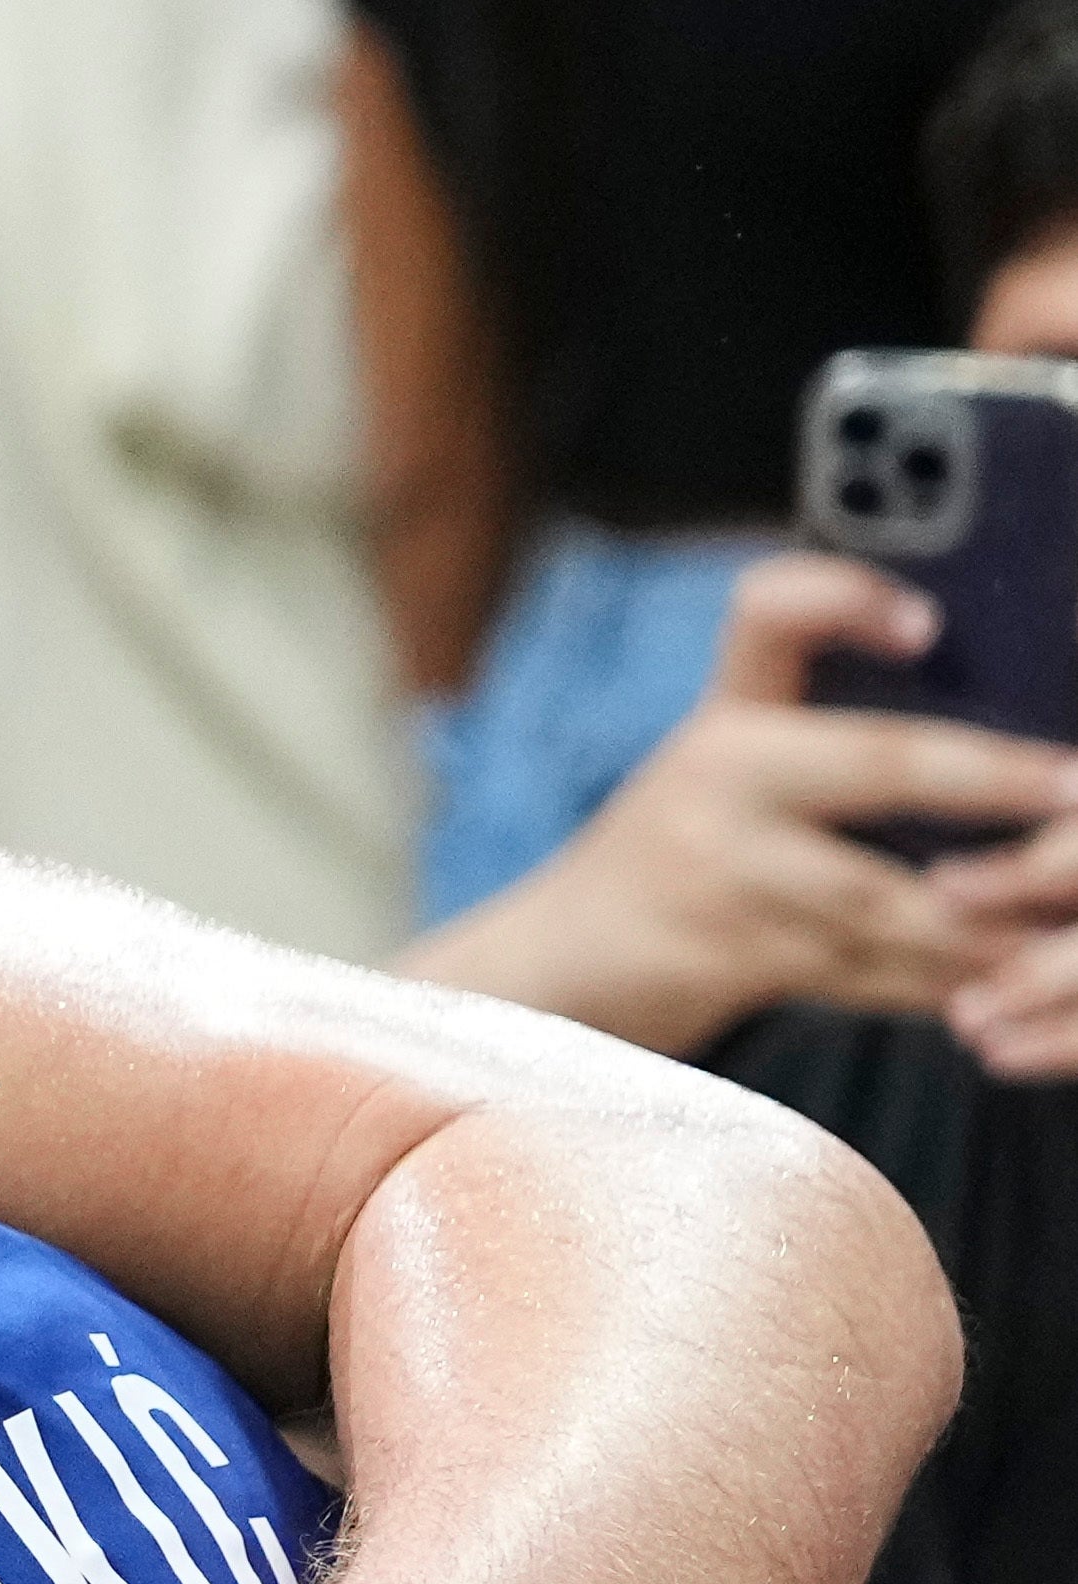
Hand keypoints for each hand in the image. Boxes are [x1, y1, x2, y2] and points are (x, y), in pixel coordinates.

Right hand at [403, 553, 1077, 1060]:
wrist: (557, 964)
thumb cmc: (678, 849)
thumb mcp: (721, 761)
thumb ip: (815, 713)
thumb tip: (968, 684)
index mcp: (723, 720)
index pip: (772, 617)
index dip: (847, 602)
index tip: (928, 624)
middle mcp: (712, 786)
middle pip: (881, 765)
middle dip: (996, 779)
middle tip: (1075, 791)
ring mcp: (719, 881)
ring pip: (892, 899)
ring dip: (993, 916)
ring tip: (1064, 915)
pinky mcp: (731, 964)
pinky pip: (871, 976)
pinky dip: (948, 981)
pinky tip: (1005, 975)